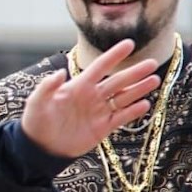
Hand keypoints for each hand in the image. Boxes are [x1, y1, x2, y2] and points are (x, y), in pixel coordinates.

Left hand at [21, 41, 159, 158]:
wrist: (40, 147)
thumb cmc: (36, 121)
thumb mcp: (37, 102)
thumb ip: (47, 87)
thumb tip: (60, 73)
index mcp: (78, 86)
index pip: (100, 67)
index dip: (114, 56)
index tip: (129, 44)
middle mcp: (92, 96)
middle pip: (118, 81)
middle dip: (135, 72)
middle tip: (152, 62)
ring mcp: (98, 112)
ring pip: (123, 97)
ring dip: (139, 89)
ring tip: (155, 80)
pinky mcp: (102, 128)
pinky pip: (120, 118)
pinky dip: (133, 112)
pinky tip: (145, 104)